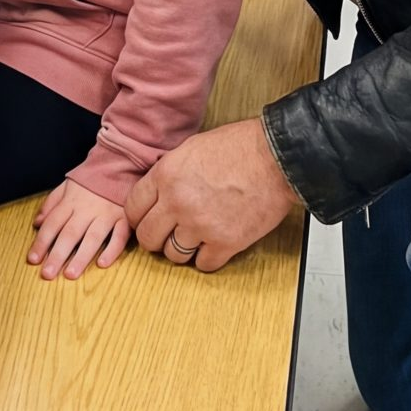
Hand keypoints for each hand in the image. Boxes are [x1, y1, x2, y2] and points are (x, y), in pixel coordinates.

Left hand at [28, 178, 131, 279]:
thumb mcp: (67, 185)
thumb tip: (36, 223)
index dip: (41, 242)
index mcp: (71, 201)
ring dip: (81, 257)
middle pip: (70, 234)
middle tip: (47, 274)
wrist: (122, 164)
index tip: (33, 260)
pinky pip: (120, 236)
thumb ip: (51, 203)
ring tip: (70, 274)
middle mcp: (88, 209)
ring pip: (93, 238)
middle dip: (57, 254)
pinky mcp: (125, 218)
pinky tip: (102, 263)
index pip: (52, 224)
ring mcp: (107, 214)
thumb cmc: (92, 180)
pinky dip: (112, 250)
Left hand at [126, 117, 295, 273]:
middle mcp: (178, 202)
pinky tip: (214, 245)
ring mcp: (200, 225)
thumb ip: (170, 172)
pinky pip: (204, 264)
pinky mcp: (225, 242)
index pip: (133, 209)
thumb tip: (158, 190)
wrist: (277, 157)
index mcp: (166, 176)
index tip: (146, 220)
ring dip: (182, 249)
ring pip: (174, 255)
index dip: (139, 217)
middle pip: (148, 237)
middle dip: (156, 238)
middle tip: (168, 234)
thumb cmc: (241, 147)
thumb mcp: (192, 148)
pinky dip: (207, 258)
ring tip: (195, 238)